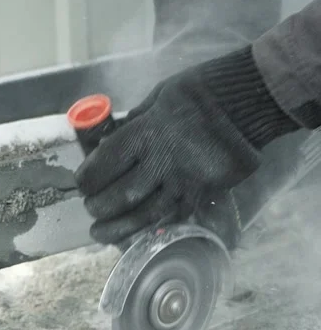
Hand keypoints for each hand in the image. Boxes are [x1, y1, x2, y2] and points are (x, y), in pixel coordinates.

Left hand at [74, 47, 295, 243]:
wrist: (247, 101)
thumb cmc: (199, 93)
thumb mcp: (158, 98)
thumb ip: (135, 123)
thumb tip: (110, 143)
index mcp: (146, 132)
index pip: (104, 164)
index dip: (87, 179)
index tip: (82, 184)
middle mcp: (162, 161)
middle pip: (120, 195)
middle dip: (100, 207)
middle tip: (92, 210)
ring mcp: (183, 181)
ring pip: (144, 214)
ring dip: (118, 228)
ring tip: (101, 234)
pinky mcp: (201, 194)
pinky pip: (173, 218)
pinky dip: (152, 229)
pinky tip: (137, 236)